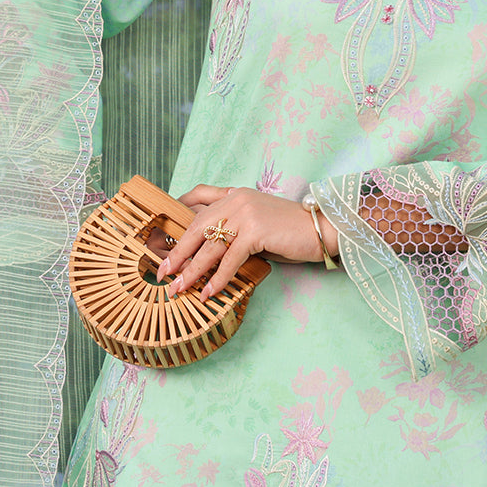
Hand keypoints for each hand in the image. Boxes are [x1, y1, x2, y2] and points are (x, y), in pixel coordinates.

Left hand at [155, 185, 338, 301]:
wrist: (322, 228)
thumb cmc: (291, 231)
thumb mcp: (258, 222)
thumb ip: (234, 228)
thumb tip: (206, 251)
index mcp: (236, 194)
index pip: (198, 197)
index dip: (179, 214)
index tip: (164, 234)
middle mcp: (237, 199)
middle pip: (198, 226)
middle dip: (178, 251)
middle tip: (164, 272)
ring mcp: (246, 213)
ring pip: (210, 247)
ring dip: (192, 271)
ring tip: (179, 288)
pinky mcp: (255, 231)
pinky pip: (229, 259)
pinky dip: (218, 279)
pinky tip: (209, 292)